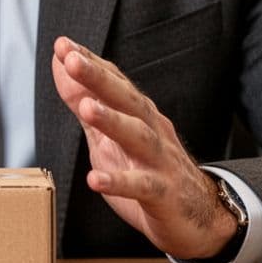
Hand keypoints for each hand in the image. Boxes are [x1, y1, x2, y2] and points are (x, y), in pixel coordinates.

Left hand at [51, 36, 236, 260]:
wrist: (200, 218)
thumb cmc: (151, 172)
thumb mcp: (110, 137)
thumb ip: (85, 102)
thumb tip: (61, 66)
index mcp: (139, 115)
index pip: (115, 82)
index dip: (90, 63)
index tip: (62, 44)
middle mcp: (152, 131)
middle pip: (127, 100)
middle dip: (99, 78)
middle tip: (72, 59)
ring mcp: (160, 161)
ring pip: (138, 136)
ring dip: (112, 120)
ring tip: (86, 108)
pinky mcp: (164, 194)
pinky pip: (142, 187)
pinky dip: (119, 182)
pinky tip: (95, 180)